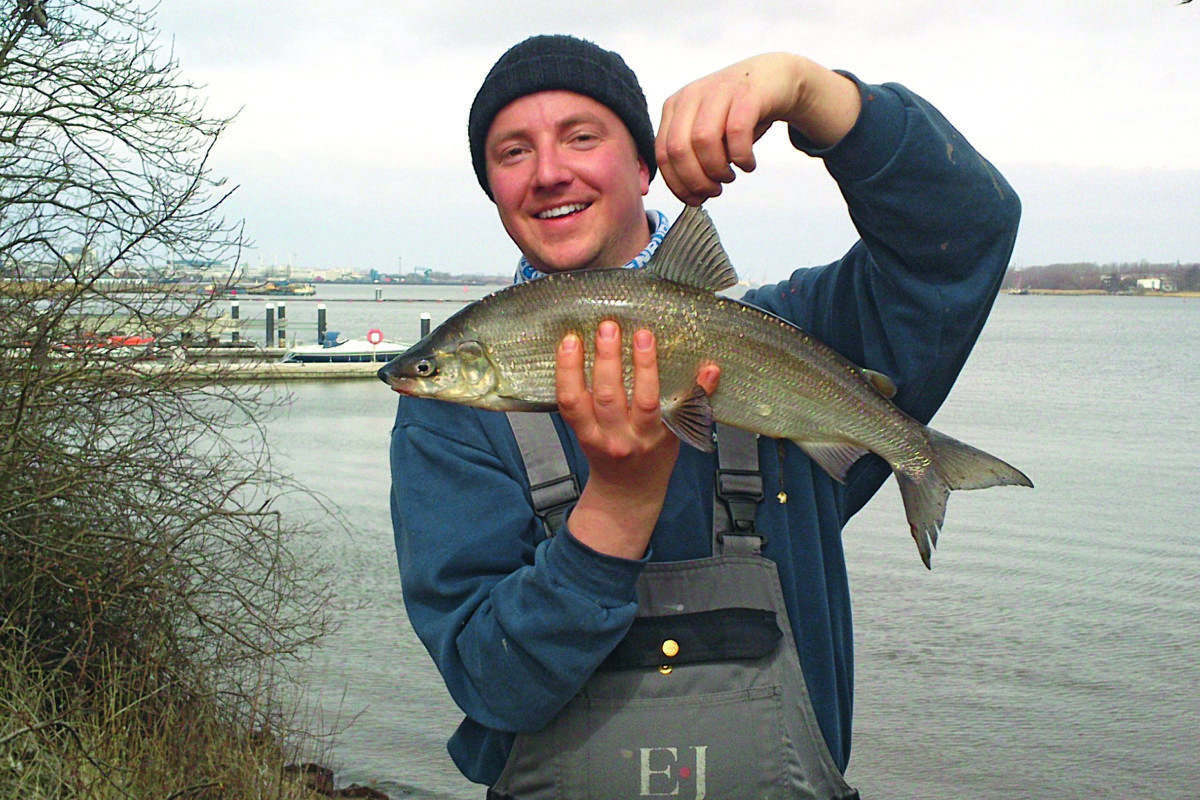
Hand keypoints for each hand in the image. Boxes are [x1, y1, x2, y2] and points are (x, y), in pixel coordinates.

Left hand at [557, 321, 718, 559]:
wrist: (627, 492)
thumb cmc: (656, 458)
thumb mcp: (681, 433)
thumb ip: (694, 400)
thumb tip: (712, 368)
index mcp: (650, 436)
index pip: (647, 400)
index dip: (645, 367)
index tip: (644, 336)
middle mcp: (619, 437)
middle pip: (609, 396)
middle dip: (607, 358)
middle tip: (608, 326)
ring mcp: (594, 436)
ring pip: (578, 400)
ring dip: (574, 366)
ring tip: (574, 337)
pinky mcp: (576, 432)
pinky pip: (564, 404)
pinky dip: (561, 377)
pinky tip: (564, 352)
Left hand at [656, 53, 861, 204]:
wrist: (774, 78)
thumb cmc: (737, 114)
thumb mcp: (708, 132)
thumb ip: (693, 157)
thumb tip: (690, 195)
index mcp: (675, 107)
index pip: (663, 154)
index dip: (677, 185)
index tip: (695, 200)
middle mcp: (691, 96)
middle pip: (679, 150)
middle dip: (696, 181)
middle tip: (715, 191)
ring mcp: (718, 91)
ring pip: (703, 141)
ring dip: (717, 170)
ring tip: (730, 177)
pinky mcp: (746, 93)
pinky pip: (736, 132)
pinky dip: (741, 157)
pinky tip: (748, 164)